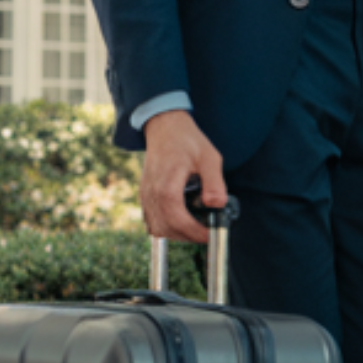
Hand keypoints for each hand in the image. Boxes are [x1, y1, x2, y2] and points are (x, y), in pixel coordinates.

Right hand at [138, 109, 226, 242]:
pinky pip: (151, 220)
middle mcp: (152, 192)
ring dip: (176, 234)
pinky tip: (181, 221)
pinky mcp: (145, 195)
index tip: (210, 235)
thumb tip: (217, 204)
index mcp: (167, 184)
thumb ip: (214, 182)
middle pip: (166, 228)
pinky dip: (165, 227)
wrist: (165, 127)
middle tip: (206, 233)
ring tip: (195, 228)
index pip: (178, 219)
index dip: (194, 232)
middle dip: (188, 236)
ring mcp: (146, 194)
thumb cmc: (187, 140)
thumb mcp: (209, 157)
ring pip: (157, 228)